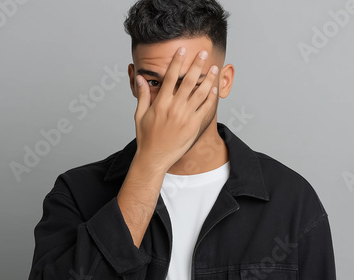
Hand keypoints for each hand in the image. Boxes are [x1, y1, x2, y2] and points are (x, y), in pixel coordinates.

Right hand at [133, 47, 218, 169]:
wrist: (154, 158)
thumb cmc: (146, 137)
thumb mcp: (140, 115)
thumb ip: (143, 95)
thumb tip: (141, 78)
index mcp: (161, 103)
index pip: (170, 77)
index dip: (177, 61)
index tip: (182, 50)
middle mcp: (174, 108)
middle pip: (188, 81)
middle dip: (197, 65)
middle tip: (203, 53)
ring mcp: (186, 117)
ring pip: (201, 93)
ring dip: (208, 79)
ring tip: (213, 68)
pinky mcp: (194, 126)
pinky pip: (206, 108)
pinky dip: (211, 97)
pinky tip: (213, 89)